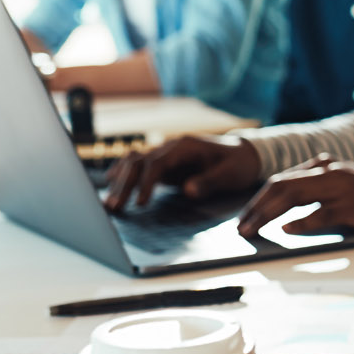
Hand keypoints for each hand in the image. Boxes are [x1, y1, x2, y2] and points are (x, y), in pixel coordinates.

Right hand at [102, 135, 260, 210]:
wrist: (244, 154)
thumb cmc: (238, 164)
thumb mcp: (230, 174)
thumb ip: (209, 181)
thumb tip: (187, 190)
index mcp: (185, 147)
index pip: (157, 163)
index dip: (146, 183)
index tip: (140, 204)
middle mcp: (171, 147)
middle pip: (139, 161)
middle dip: (124, 183)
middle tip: (114, 207)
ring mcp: (166, 155)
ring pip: (134, 162)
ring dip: (120, 180)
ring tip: (110, 203)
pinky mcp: (165, 165)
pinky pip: (138, 165)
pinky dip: (123, 173)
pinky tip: (110, 185)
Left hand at [236, 153, 353, 236]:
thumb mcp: (339, 183)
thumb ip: (313, 189)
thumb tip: (281, 213)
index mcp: (322, 165)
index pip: (280, 179)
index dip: (257, 199)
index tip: (244, 217)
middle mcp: (328, 172)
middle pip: (281, 186)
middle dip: (256, 208)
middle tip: (241, 227)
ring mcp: (339, 188)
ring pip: (294, 196)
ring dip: (268, 214)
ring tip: (253, 230)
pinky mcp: (350, 207)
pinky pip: (319, 213)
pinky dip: (300, 222)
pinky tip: (286, 229)